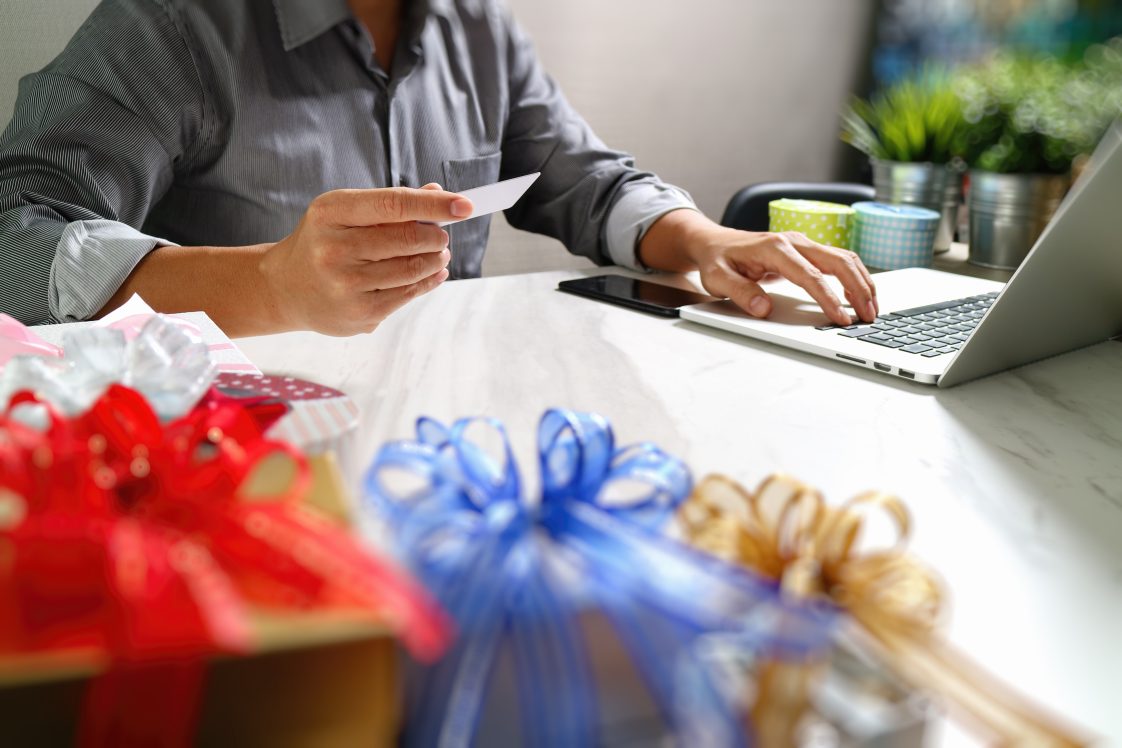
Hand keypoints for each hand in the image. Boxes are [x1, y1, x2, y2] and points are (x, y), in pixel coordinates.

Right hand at [260, 185, 471, 335]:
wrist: (287, 287)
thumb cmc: (324, 241)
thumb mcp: (345, 213)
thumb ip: (391, 204)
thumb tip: (438, 193)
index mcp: (331, 212)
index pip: (394, 204)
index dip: (434, 205)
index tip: (464, 206)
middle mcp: (334, 248)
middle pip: (408, 238)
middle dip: (436, 235)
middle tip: (441, 235)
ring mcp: (346, 284)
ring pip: (413, 268)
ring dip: (436, 259)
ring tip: (437, 253)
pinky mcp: (360, 313)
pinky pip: (408, 294)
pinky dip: (429, 280)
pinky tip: (433, 272)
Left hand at [690, 226, 877, 325]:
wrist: (715, 242)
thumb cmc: (717, 260)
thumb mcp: (718, 279)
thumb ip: (740, 293)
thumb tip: (764, 308)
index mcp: (775, 248)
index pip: (810, 275)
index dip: (828, 298)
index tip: (841, 318)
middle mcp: (794, 241)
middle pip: (838, 261)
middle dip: (858, 288)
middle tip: (869, 316)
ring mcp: (803, 243)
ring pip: (844, 258)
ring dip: (862, 282)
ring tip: (872, 308)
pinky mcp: (807, 250)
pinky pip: (838, 260)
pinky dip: (854, 276)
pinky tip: (860, 295)